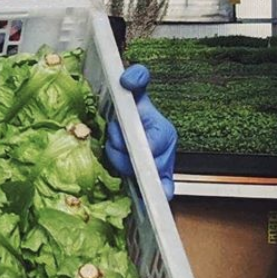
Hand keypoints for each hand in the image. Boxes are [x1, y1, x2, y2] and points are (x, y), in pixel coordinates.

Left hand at [105, 64, 177, 200]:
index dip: (128, 142)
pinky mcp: (155, 183)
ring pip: (143, 179)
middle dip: (121, 155)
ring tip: (114, 151)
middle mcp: (165, 153)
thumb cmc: (134, 114)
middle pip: (145, 166)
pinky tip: (142, 200)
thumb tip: (130, 77)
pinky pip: (159, 194)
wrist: (133, 128)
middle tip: (110, 141)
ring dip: (122, 166)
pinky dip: (151, 198)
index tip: (114, 133)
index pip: (150, 146)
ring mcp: (161, 169)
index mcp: (164, 133)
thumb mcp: (135, 94)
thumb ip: (135, 80)